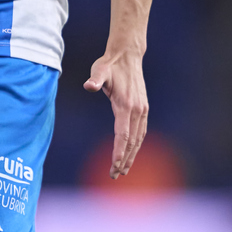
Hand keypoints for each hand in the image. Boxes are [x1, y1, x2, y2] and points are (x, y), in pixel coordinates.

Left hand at [83, 52, 147, 178]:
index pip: (123, 134)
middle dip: (124, 160)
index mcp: (126, 104)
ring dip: (132, 155)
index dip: (119, 151)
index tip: (115, 165)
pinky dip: (136, 144)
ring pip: (138, 139)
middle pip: (132, 141)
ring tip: (123, 170)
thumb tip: (89, 86)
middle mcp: (137, 110)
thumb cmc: (109, 64)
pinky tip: (131, 152)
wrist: (127, 55)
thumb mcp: (99, 69)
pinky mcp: (143, 108)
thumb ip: (95, 79)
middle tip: (114, 175)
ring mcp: (142, 110)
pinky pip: (141, 131)